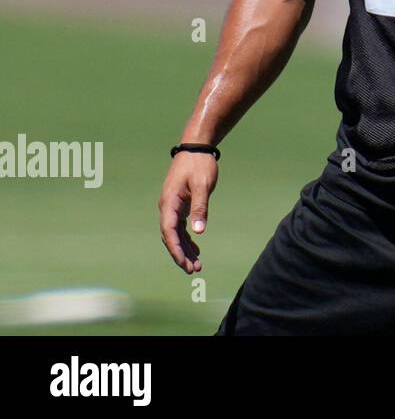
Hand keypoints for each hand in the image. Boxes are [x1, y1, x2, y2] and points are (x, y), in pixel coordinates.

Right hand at [158, 151, 218, 272]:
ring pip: (175, 234)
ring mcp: (172, 206)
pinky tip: (196, 250)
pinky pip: (180, 227)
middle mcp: (167, 207)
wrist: (196, 148)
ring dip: (185, 249)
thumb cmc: (199, 165)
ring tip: (197, 265)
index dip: (175, 249)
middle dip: (180, 254)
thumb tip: (198, 232)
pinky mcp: (179, 205)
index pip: (169, 231)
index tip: (184, 263)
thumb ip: (200, 208)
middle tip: (193, 270)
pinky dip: (187, 239)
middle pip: (170, 236)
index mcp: (169, 202)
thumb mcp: (203, 185)